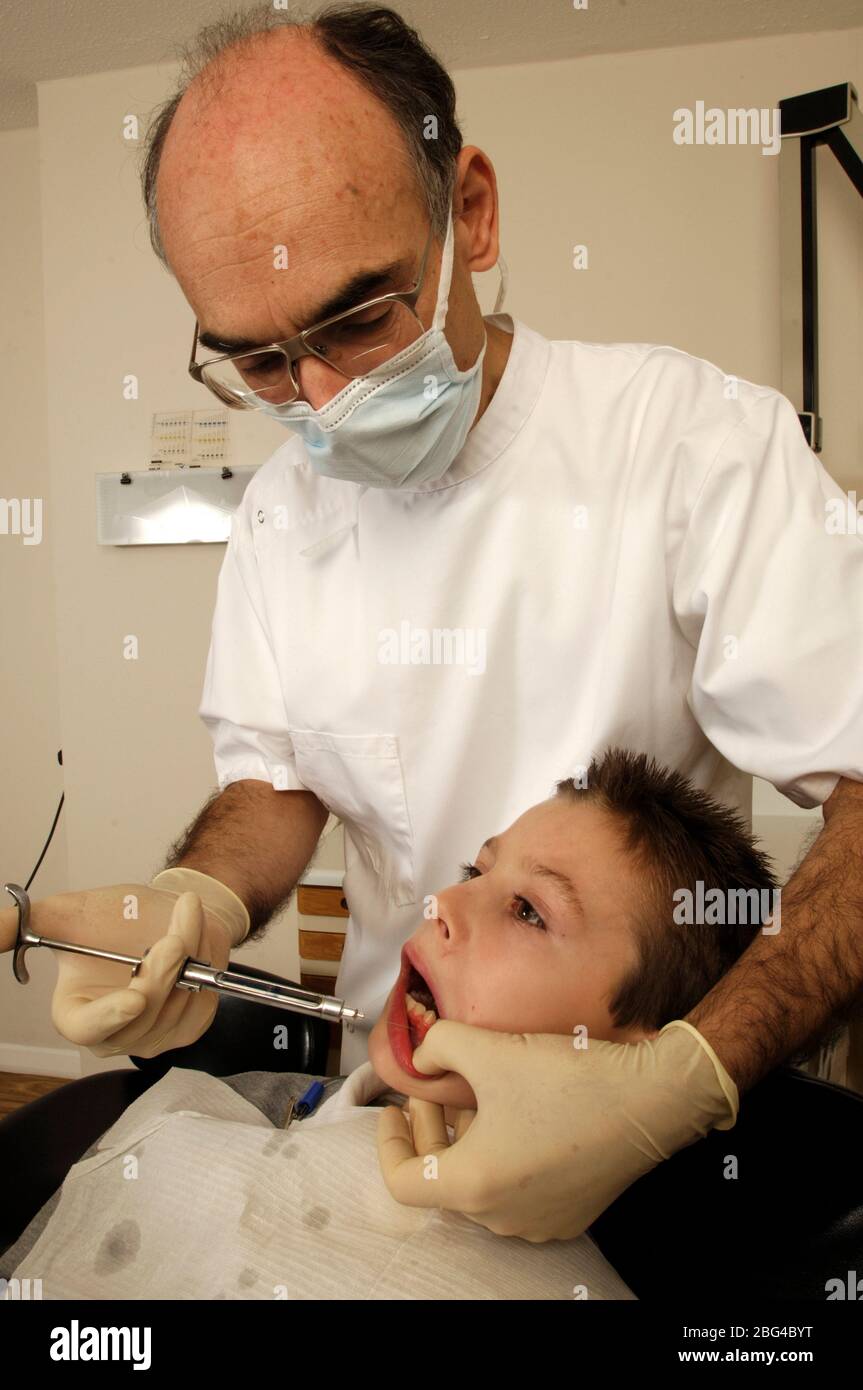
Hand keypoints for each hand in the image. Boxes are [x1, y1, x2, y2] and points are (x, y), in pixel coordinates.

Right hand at [0, 883, 237, 1057]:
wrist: (167, 910)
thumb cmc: (117, 918)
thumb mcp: (67, 915)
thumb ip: (20, 925)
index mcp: (77, 1014)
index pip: (87, 1030)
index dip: (110, 1017)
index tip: (135, 996)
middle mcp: (115, 1032)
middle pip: (142, 1016)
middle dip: (161, 973)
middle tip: (172, 939)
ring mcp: (154, 1035)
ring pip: (176, 1005)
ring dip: (187, 956)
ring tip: (182, 916)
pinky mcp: (188, 1027)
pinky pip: (201, 999)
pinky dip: (204, 961)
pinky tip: (194, 937)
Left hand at [377, 1019, 737, 1242]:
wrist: (651, 1099)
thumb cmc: (572, 1081)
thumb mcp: (490, 1049)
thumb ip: (438, 1045)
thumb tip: (422, 1053)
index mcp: (475, 1184)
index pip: (402, 1181)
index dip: (388, 1141)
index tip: (394, 1109)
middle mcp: (503, 1215)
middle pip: (441, 1179)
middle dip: (431, 1129)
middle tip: (434, 1088)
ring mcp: (538, 1219)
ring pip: (479, 1182)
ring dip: (466, 1140)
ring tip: (475, 1093)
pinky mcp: (568, 1212)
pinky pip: (516, 1187)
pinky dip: (501, 1153)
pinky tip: (515, 1112)